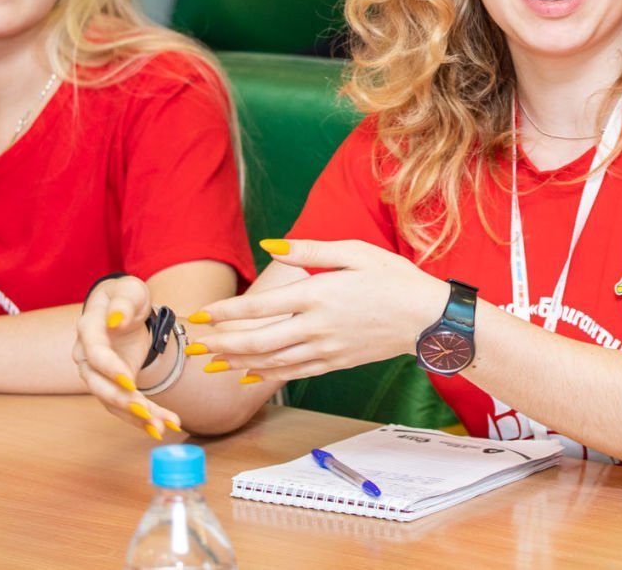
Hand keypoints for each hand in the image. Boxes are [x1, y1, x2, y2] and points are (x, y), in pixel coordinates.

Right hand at [73, 276, 181, 440]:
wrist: (122, 308)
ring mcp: (98, 374)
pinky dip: (143, 417)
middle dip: (121, 401)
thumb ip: (122, 304)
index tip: (129, 380)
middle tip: (145, 413)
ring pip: (112, 400)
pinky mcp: (113, 385)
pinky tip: (164, 426)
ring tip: (161, 428)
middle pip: (98, 384)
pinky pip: (125, 404)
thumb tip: (115, 320)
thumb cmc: (125, 296)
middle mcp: (87, 356)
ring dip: (136, 417)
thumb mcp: (128, 291)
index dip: (110, 368)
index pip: (95, 353)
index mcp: (89, 329)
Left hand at [188, 239, 447, 383]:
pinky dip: (266, 375)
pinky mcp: (335, 362)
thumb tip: (269, 245)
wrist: (427, 318)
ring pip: (271, 361)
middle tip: (194, 347)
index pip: (260, 307)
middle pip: (257, 341)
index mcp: (318, 294)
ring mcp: (325, 349)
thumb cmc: (393, 278)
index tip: (201, 315)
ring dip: (237, 363)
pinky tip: (248, 375)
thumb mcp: (354, 251)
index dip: (226, 313)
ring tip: (211, 363)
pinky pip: (293, 373)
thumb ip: (308, 250)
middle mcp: (316, 327)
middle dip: (221, 345)